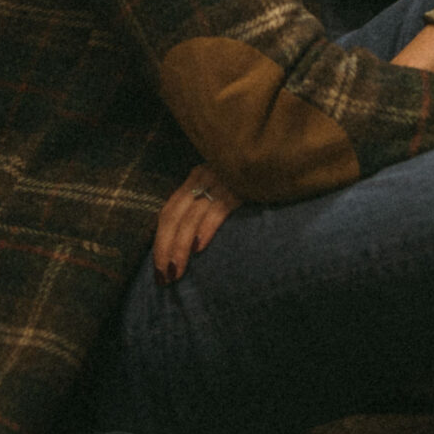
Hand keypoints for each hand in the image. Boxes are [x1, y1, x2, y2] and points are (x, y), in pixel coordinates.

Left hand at [153, 163, 243, 282]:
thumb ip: (206, 204)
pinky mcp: (240, 186)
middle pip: (173, 216)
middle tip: (162, 277)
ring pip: (190, 217)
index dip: (160, 241)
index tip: (157, 268)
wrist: (276, 156)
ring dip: (180, 246)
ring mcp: (220, 180)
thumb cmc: (253, 177)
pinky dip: (205, 228)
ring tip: (176, 270)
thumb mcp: (222, 185)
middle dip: (164, 248)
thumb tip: (193, 241)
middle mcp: (202, 178)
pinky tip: (199, 247)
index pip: (168, 212)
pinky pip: (217, 209)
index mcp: (195, 179)